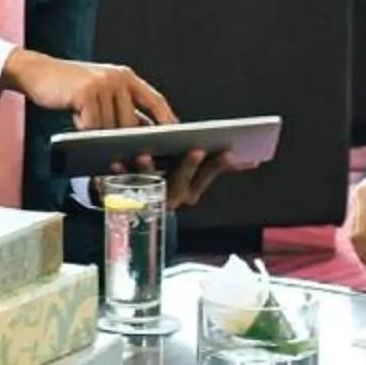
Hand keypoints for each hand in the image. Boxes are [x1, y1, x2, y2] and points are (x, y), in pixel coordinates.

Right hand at [2, 51, 175, 133]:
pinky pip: (92, 126)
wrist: (38, 71)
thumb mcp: (101, 90)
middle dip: (126, 142)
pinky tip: (77, 127)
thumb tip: (141, 133)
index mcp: (126, 77)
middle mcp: (118, 78)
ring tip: (93, 142)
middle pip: (131, 122)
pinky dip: (85, 133)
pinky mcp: (85, 93)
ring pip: (111, 127)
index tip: (177, 139)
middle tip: (122, 157)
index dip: (167, 121)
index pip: (155, 100)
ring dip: (101, 139)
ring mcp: (102, 84)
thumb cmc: (70, 86)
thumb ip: (120, 105)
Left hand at [94, 147, 241, 211]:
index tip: (229, 152)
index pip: (208, 176)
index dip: (218, 166)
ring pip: (152, 185)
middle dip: (189, 166)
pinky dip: (119, 174)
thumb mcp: (194, 177)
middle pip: (184, 182)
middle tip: (195, 150)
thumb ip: (217, 168)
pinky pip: (123, 187)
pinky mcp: (129, 199)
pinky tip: (114, 162)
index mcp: (192, 190)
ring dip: (148, 170)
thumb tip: (251, 161)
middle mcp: (174, 198)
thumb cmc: (170, 185)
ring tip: (144, 154)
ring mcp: (152, 200)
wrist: (139, 215)